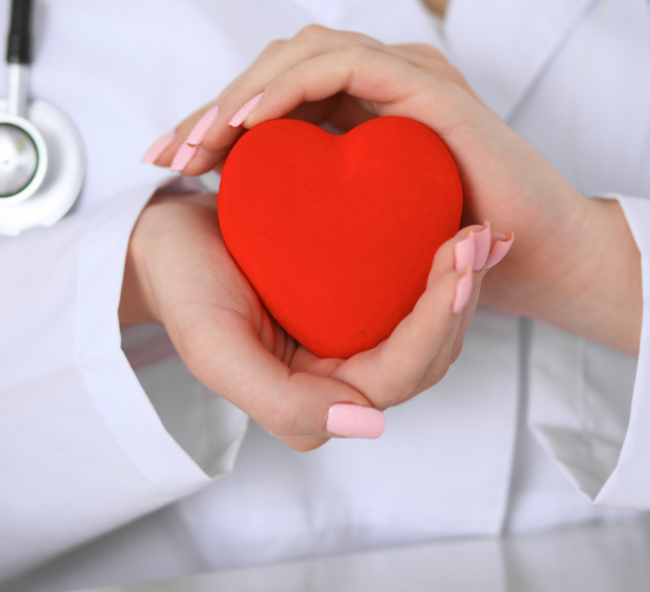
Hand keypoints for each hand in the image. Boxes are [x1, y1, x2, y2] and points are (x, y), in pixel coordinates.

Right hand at [119, 193, 490, 449]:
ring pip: (430, 322)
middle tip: (484, 237)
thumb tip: (368, 426)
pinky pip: (410, 288)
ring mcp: (351, 334)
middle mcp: (344, 372)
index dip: (437, 322)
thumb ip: (284, 405)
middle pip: (430, 351)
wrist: (165, 244)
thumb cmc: (184, 291)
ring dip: (462, 279)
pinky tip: (462, 223)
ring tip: (484, 230)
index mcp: (319, 395)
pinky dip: (439, 262)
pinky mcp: (352, 297)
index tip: (460, 263)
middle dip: (463, 297)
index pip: (400, 374)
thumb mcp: (216, 350)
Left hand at [144, 26, 641, 355]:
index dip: (216, 121)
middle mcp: (381, 85)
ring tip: (195, 143)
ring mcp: (406, 76)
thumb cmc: (455, 253)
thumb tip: (262, 227)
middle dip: (213, 108)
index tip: (167, 163)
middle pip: (276, 70)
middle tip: (166, 153)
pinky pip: (340, 64)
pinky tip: (246, 125)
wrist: (539, 257)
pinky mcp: (426, 85)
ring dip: (239, 94)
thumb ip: (327, 220)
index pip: (275, 96)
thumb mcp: (368, 237)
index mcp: (364, 114)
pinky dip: (286, 85)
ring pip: (299, 55)